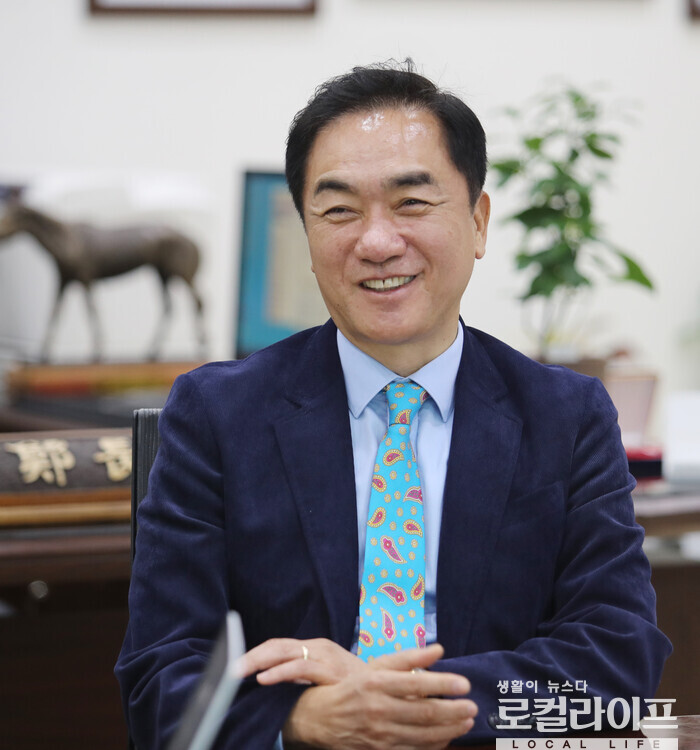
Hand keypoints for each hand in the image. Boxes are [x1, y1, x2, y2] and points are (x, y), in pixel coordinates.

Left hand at [240, 637, 364, 684]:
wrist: (386, 689)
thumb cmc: (352, 689)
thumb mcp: (325, 679)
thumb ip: (304, 676)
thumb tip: (272, 681)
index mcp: (315, 647)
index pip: (278, 645)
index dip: (256, 653)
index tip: (234, 662)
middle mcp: (319, 647)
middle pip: (277, 646)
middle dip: (251, 656)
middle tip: (229, 666)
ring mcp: (325, 656)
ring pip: (284, 653)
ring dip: (258, 662)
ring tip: (238, 671)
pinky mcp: (331, 669)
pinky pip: (300, 668)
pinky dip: (279, 672)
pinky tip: (264, 680)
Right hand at [241, 639, 476, 748]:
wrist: (317, 720)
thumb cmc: (351, 688)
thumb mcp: (375, 666)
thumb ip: (408, 658)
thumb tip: (438, 649)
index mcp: (376, 683)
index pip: (417, 684)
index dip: (444, 684)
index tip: (465, 683)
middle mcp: (378, 709)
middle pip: (424, 713)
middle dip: (453, 711)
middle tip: (473, 708)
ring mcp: (379, 735)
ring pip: (423, 736)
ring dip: (449, 730)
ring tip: (466, 722)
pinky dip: (434, 746)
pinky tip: (447, 738)